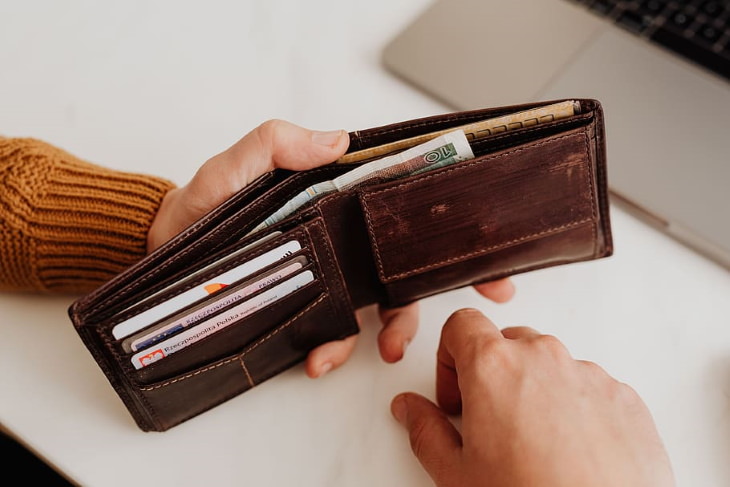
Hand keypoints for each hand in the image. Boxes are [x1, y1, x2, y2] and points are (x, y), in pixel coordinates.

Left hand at [147, 120, 514, 376]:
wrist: (163, 256)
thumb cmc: (199, 206)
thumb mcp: (234, 168)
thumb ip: (276, 145)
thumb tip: (337, 140)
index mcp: (339, 205)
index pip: (404, 213)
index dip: (450, 228)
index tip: (489, 249)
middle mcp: (344, 244)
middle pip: (412, 264)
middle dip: (453, 284)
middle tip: (482, 304)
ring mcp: (330, 281)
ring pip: (385, 307)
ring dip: (398, 329)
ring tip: (384, 349)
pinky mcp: (307, 313)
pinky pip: (337, 336)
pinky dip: (338, 350)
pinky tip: (320, 359)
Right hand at [391, 309, 674, 486]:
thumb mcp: (456, 473)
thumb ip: (425, 430)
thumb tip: (411, 409)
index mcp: (494, 365)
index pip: (461, 324)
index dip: (449, 356)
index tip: (456, 392)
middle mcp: (543, 357)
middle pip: (506, 342)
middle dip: (491, 374)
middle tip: (488, 422)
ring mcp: (588, 374)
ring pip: (548, 364)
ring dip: (534, 390)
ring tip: (532, 444)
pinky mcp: (624, 397)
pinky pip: (588, 386)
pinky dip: (574, 407)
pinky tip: (567, 452)